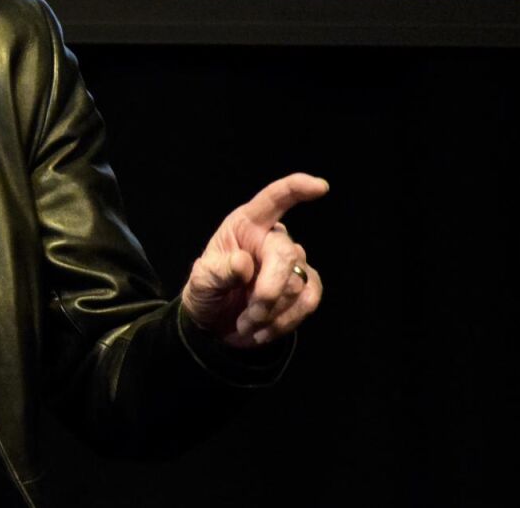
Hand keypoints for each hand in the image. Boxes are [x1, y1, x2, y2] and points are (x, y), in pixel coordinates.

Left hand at [182, 173, 327, 347]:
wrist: (215, 324)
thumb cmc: (207, 292)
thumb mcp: (200, 283)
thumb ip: (217, 272)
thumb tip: (244, 263)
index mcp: (246, 225)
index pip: (273, 200)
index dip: (295, 190)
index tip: (319, 187)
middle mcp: (273, 239)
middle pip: (286, 254)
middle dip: (268, 291)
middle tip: (248, 317)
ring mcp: (293, 262)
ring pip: (297, 284)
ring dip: (270, 312)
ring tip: (246, 323)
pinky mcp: (304, 287)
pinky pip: (309, 301)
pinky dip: (286, 321)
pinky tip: (264, 331)